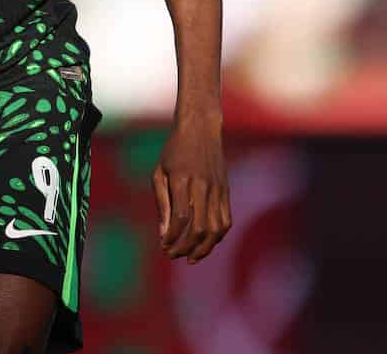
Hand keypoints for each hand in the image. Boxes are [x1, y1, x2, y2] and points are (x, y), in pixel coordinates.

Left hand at [153, 112, 231, 263]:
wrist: (201, 130)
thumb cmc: (174, 151)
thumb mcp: (160, 172)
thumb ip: (162, 203)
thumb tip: (163, 233)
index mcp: (182, 180)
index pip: (180, 218)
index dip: (173, 237)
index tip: (164, 246)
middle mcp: (203, 186)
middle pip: (200, 228)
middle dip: (187, 247)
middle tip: (174, 255)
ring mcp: (218, 190)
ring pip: (217, 228)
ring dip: (205, 248)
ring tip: (191, 257)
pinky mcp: (227, 192)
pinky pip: (226, 220)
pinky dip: (217, 236)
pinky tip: (206, 243)